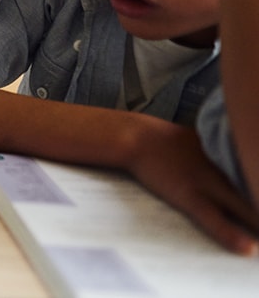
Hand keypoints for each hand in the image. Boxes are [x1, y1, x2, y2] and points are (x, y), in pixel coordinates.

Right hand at [128, 123, 258, 254]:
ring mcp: (208, 184)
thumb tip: (251, 155)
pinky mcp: (188, 196)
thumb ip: (234, 152)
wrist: (140, 138)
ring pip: (246, 210)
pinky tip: (247, 248)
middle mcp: (227, 171)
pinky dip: (231, 233)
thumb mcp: (212, 140)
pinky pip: (213, 218)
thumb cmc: (175, 141)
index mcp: (234, 156)